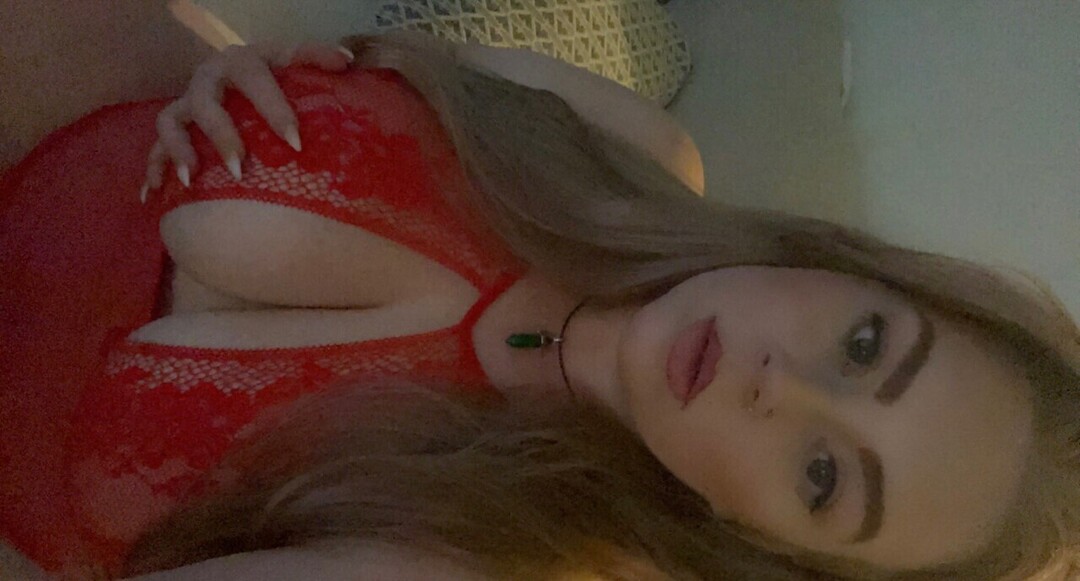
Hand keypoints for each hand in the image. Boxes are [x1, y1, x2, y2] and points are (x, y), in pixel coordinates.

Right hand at [142, 43, 353, 200]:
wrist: (237, 73)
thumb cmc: (272, 75)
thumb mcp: (291, 62)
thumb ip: (316, 58)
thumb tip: (347, 60)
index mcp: (240, 62)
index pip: (255, 78)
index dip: (273, 108)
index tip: (295, 143)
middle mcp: (208, 79)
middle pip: (206, 103)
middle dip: (221, 135)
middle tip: (240, 167)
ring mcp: (186, 103)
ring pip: (169, 122)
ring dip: (178, 150)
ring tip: (191, 179)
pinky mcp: (174, 126)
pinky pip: (153, 148)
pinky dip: (153, 168)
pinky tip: (153, 193)